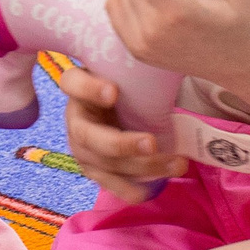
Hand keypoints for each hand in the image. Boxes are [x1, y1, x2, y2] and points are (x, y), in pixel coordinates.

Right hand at [56, 67, 186, 206]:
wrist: (120, 105)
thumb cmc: (127, 83)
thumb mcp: (126, 71)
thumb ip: (139, 68)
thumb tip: (174, 59)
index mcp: (78, 87)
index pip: (72, 84)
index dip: (89, 90)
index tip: (114, 92)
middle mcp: (75, 119)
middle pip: (88, 136)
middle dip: (121, 143)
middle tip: (152, 143)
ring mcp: (82, 148)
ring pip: (103, 164)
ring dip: (140, 167)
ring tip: (176, 164)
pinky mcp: (94, 169)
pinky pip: (109, 184)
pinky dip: (129, 189)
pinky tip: (151, 191)